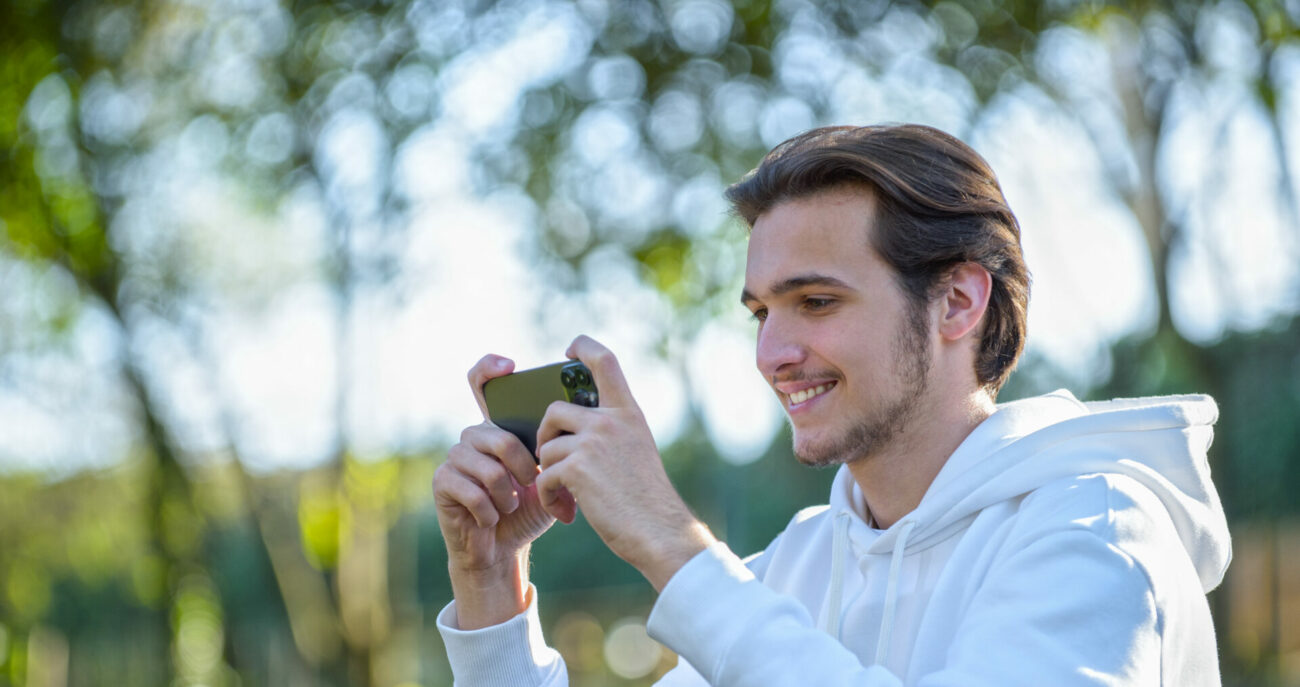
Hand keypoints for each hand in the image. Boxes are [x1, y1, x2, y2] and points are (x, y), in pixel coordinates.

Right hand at [433, 355, 557, 627]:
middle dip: (522, 467)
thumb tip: (584, 426)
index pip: (484, 383)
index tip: (511, 365)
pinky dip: (491, 511)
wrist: (503, 547)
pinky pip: (472, 491)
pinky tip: (491, 518)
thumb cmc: (530, 509)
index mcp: (498, 428)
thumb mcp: (552, 478)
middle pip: (499, 436)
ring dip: (507, 495)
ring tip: (509, 506)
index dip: (491, 368)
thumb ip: (561, 452)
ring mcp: (454, 457)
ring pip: (489, 468)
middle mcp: (473, 436)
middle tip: (529, 486)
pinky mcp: (442, 481)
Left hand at [534, 336, 715, 590]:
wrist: (659, 531)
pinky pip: (545, 476)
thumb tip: (568, 433)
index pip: (604, 360)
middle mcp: (611, 420)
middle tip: (553, 466)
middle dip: (545, 438)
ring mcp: (594, 441)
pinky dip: (549, 497)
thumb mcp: (636, 452)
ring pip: (546, 447)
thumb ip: (611, 434)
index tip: (569, 350)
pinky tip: (566, 513)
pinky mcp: (578, 467)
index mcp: (628, 412)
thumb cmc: (646, 500)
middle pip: (554, 410)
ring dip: (547, 476)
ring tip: (565, 499)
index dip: (582, 347)